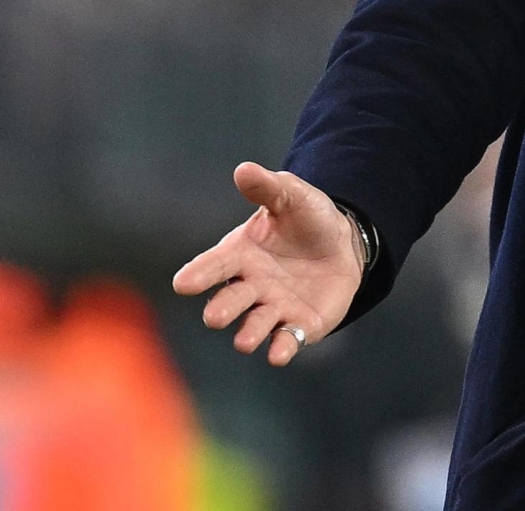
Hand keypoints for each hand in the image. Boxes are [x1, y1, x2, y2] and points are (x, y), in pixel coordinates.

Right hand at [171, 162, 362, 365]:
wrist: (342, 245)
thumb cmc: (307, 220)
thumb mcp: (292, 197)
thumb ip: (268, 187)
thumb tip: (244, 169)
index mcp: (240, 255)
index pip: (213, 266)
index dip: (199, 274)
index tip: (183, 284)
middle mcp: (250, 286)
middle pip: (230, 300)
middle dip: (222, 309)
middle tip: (215, 316)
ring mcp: (272, 308)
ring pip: (255, 325)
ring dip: (250, 333)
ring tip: (244, 341)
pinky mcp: (298, 325)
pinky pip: (287, 340)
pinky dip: (281, 348)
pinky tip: (279, 355)